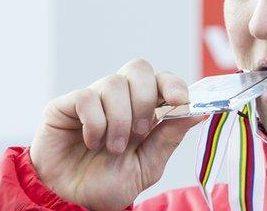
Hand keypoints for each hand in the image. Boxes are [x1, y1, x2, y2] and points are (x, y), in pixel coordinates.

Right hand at [29, 59, 203, 210]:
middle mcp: (120, 98)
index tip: (180, 101)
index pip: (162, 79)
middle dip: (145, 99)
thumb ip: (169, 138)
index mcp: (144, 108)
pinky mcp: (66, 105)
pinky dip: (95, 123)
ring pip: (114, 83)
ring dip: (119, 120)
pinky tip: (92, 141)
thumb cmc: (110, 182)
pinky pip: (86, 97)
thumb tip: (200, 112)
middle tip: (141, 131)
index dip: (173, 84)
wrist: (74, 201)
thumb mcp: (148, 165)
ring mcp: (94, 99)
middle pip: (139, 69)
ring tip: (113, 147)